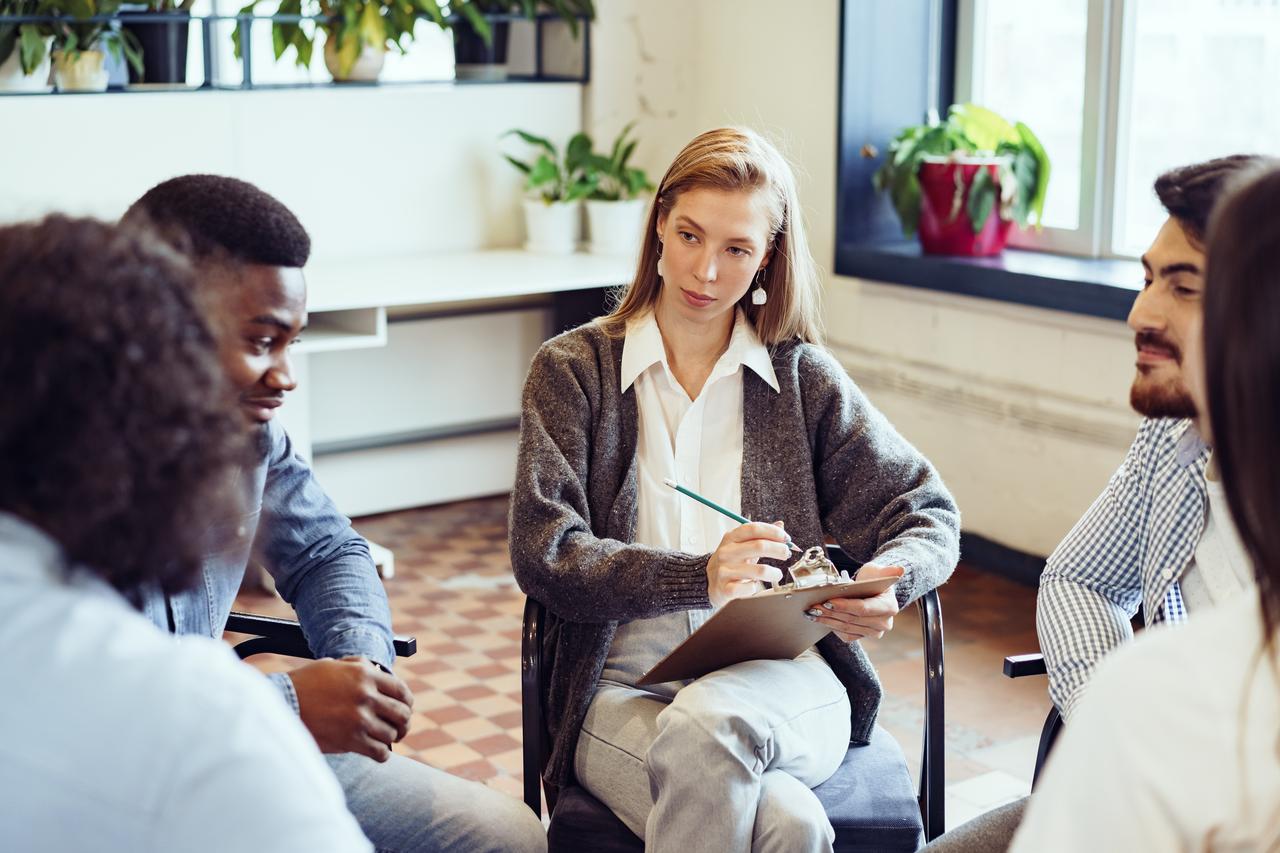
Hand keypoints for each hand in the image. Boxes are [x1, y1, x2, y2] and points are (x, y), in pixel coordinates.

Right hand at [287, 656, 414, 761]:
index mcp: (365, 674)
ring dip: (390, 738)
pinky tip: (376, 751)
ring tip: (385, 739)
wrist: (283, 703)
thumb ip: (360, 667)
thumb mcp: (335, 665)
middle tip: (399, 728)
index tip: (404, 709)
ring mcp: (359, 718)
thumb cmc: (306, 683)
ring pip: (392, 734)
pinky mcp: (351, 740)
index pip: (401, 691)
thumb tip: (380, 673)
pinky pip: (380, 752)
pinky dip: (381, 754)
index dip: (406, 703)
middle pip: (402, 714)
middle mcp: (366, 695)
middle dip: (403, 723)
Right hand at [706, 521, 789, 607]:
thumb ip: (760, 535)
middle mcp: (726, 552)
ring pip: (759, 571)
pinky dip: (756, 588)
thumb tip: (780, 524)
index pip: (754, 529)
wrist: (708, 583)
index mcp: (730, 538)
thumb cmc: (730, 563)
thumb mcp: (742, 545)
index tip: (786, 538)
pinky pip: (749, 588)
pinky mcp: (725, 589)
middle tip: (786, 554)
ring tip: (776, 574)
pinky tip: (754, 585)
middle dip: (779, 549)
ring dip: (774, 573)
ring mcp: (724, 570)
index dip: (773, 532)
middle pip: (759, 546)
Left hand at [807, 564, 904, 641]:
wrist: (873, 591)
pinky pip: (845, 635)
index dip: (845, 606)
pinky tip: (820, 619)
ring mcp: (874, 632)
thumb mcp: (878, 571)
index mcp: (889, 607)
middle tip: (813, 606)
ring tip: (812, 612)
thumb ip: (887, 571)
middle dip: (830, 612)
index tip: (828, 600)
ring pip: (846, 627)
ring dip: (827, 620)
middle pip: (852, 619)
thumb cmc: (874, 579)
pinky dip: (832, 627)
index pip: (864, 608)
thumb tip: (899, 570)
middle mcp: (884, 623)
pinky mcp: (863, 636)